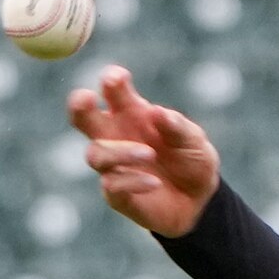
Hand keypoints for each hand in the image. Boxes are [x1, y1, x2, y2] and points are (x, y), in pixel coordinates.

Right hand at [68, 65, 220, 237]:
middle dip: (79, 105)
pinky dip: (132, 181)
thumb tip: (156, 112)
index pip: (114, 91)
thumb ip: (177, 127)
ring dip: (121, 152)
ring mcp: (113, 165)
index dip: (110, 80)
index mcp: (131, 113)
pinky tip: (154, 182)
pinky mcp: (116, 193)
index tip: (117, 78)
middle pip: (82, 117)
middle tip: (86, 98)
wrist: (199, 200)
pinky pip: (111, 185)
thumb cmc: (191, 159)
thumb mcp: (194, 141)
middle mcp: (115, 136)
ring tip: (150, 154)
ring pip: (96, 153)